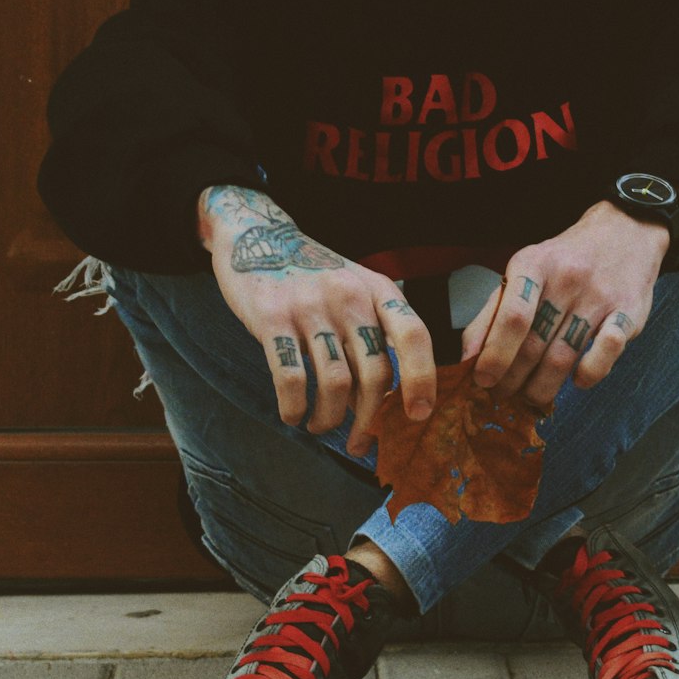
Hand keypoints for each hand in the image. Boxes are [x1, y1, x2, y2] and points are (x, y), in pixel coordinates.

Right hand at [199, 186, 434, 454]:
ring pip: (335, 383)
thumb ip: (371, 335)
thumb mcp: (355, 289)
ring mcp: (310, 306)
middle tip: (359, 442)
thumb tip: (382, 403)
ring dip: (329, 419)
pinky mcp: (272, 317)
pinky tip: (293, 415)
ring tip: (321, 427)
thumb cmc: (314, 275)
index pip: (413, 334)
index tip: (419, 414)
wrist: (257, 236)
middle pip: (375, 373)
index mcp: (377, 289)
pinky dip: (294, 407)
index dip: (422, 378)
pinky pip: (292, 377)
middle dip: (370, 419)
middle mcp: (348, 296)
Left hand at [460, 201, 673, 406]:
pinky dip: (589, 374)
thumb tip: (467, 355)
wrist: (624, 233)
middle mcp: (567, 278)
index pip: (511, 317)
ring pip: (564, 356)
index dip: (494, 354)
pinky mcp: (629, 312)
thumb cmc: (564, 261)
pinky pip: (607, 352)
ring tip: (530, 398)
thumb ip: (493, 312)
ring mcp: (600, 296)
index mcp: (534, 264)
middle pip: (534, 343)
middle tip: (501, 396)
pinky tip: (576, 381)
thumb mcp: (524, 272)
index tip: (482, 380)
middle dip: (512, 379)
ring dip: (542, 386)